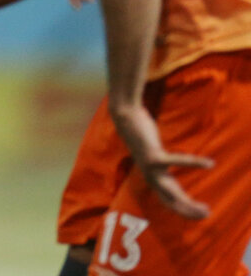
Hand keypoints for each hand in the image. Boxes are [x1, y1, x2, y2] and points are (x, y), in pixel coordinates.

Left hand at [109, 102, 212, 218]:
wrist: (126, 118)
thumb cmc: (142, 135)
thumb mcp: (152, 153)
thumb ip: (160, 161)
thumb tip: (168, 165)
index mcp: (153, 176)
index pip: (168, 201)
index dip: (183, 210)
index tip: (202, 214)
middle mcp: (150, 176)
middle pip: (170, 202)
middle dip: (187, 212)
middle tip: (206, 216)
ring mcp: (150, 168)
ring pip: (171, 193)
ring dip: (188, 204)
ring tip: (206, 209)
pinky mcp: (153, 155)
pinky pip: (176, 162)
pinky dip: (193, 163)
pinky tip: (209, 164)